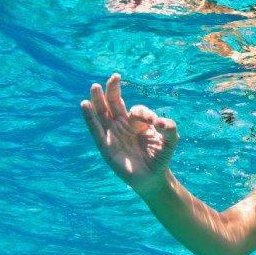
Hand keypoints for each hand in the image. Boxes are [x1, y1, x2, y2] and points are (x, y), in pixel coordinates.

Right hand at [81, 73, 177, 194]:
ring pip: (102, 113)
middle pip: (114, 103)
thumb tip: (160, 122)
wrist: (152, 178)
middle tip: (115, 76)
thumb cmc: (161, 157)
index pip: (137, 110)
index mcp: (138, 121)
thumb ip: (170, 128)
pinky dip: (89, 117)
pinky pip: (95, 129)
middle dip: (113, 90)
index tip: (154, 123)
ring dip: (98, 99)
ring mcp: (113, 134)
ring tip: (94, 86)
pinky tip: (84, 104)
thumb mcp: (171, 141)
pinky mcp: (105, 146)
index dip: (144, 113)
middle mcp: (123, 124)